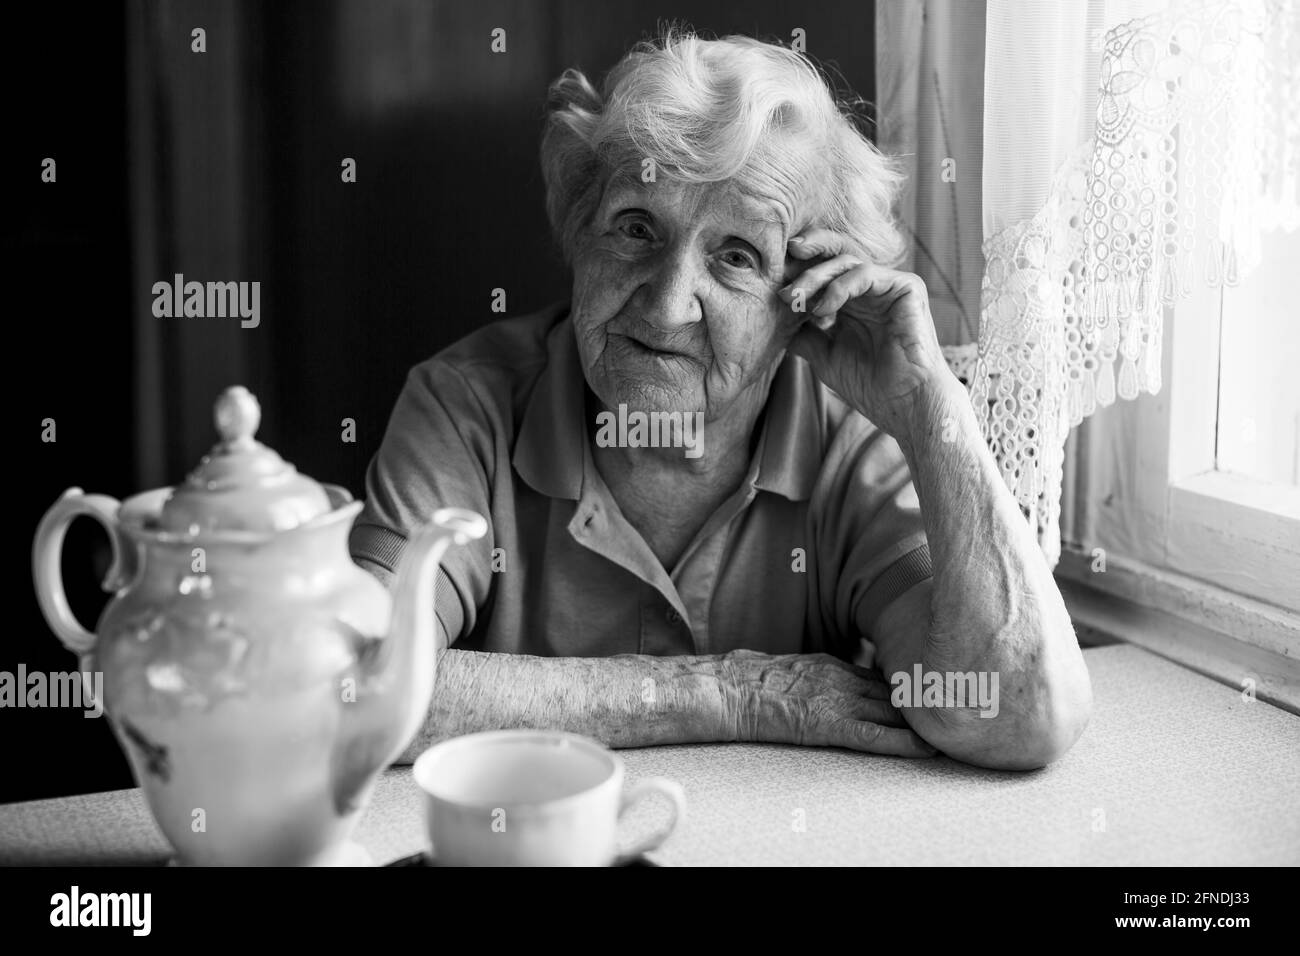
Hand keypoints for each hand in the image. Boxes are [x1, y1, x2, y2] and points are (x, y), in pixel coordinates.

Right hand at [719, 650, 936, 756]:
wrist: (724, 687)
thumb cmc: (747, 682)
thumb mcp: (791, 668)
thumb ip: (818, 675)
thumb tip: (828, 683)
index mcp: (832, 664)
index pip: (883, 676)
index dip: (911, 688)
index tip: (936, 692)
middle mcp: (841, 678)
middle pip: (896, 691)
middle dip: (926, 702)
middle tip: (959, 708)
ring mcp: (835, 700)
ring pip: (892, 712)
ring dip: (922, 722)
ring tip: (954, 730)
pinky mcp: (826, 723)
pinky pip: (872, 735)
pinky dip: (901, 743)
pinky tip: (924, 749)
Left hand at [778, 228, 952, 440]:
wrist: (905, 404)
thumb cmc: (870, 385)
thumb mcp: (823, 355)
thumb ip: (802, 334)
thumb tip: (772, 321)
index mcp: (854, 301)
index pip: (824, 270)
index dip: (797, 272)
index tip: (770, 284)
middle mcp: (872, 289)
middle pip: (834, 255)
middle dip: (804, 258)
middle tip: (780, 274)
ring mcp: (890, 285)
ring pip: (846, 261)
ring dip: (814, 277)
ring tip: (795, 299)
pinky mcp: (906, 287)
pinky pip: (865, 273)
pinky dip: (839, 288)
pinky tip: (823, 310)